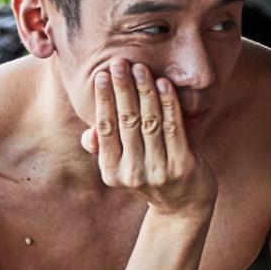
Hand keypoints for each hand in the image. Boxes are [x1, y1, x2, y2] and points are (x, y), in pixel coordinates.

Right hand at [81, 58, 216, 216]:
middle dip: (122, 89)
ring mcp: (159, 171)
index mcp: (112, 172)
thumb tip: (87, 135)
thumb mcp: (121, 169)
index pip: (105, 129)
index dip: (103, 100)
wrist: (183, 207)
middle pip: (126, 122)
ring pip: (150, 121)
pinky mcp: (183, 166)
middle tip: (119, 62)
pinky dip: (168, 103)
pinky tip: (163, 84)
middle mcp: (133, 173)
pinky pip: (173, 127)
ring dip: (145, 91)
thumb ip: (104, 150)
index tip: (101, 75)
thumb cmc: (149, 177)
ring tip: (140, 68)